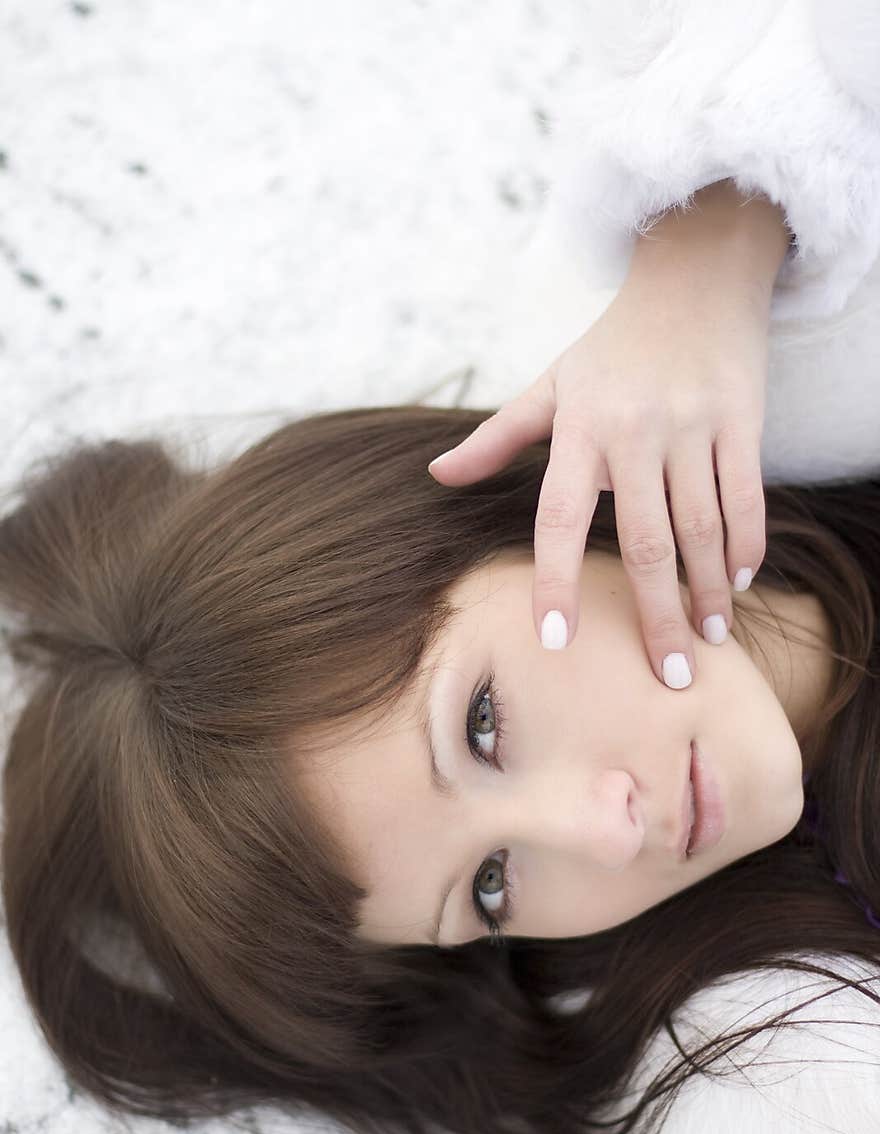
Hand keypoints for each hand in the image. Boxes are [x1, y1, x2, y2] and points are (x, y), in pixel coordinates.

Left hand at [427, 269, 771, 689]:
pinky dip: (747, 544)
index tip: (554, 640)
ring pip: (703, 527)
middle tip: (671, 679)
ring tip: (710, 639)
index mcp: (580, 428)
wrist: (695, 272)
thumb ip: (497, 438)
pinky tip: (741, 583)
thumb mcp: (550, 383)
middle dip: (657, 616)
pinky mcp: (742, 417)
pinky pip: (745, 495)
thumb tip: (437, 476)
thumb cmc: (613, 343)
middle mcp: (636, 431)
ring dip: (709, 590)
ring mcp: (693, 425)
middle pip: (646, 542)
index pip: (559, 518)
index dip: (555, 581)